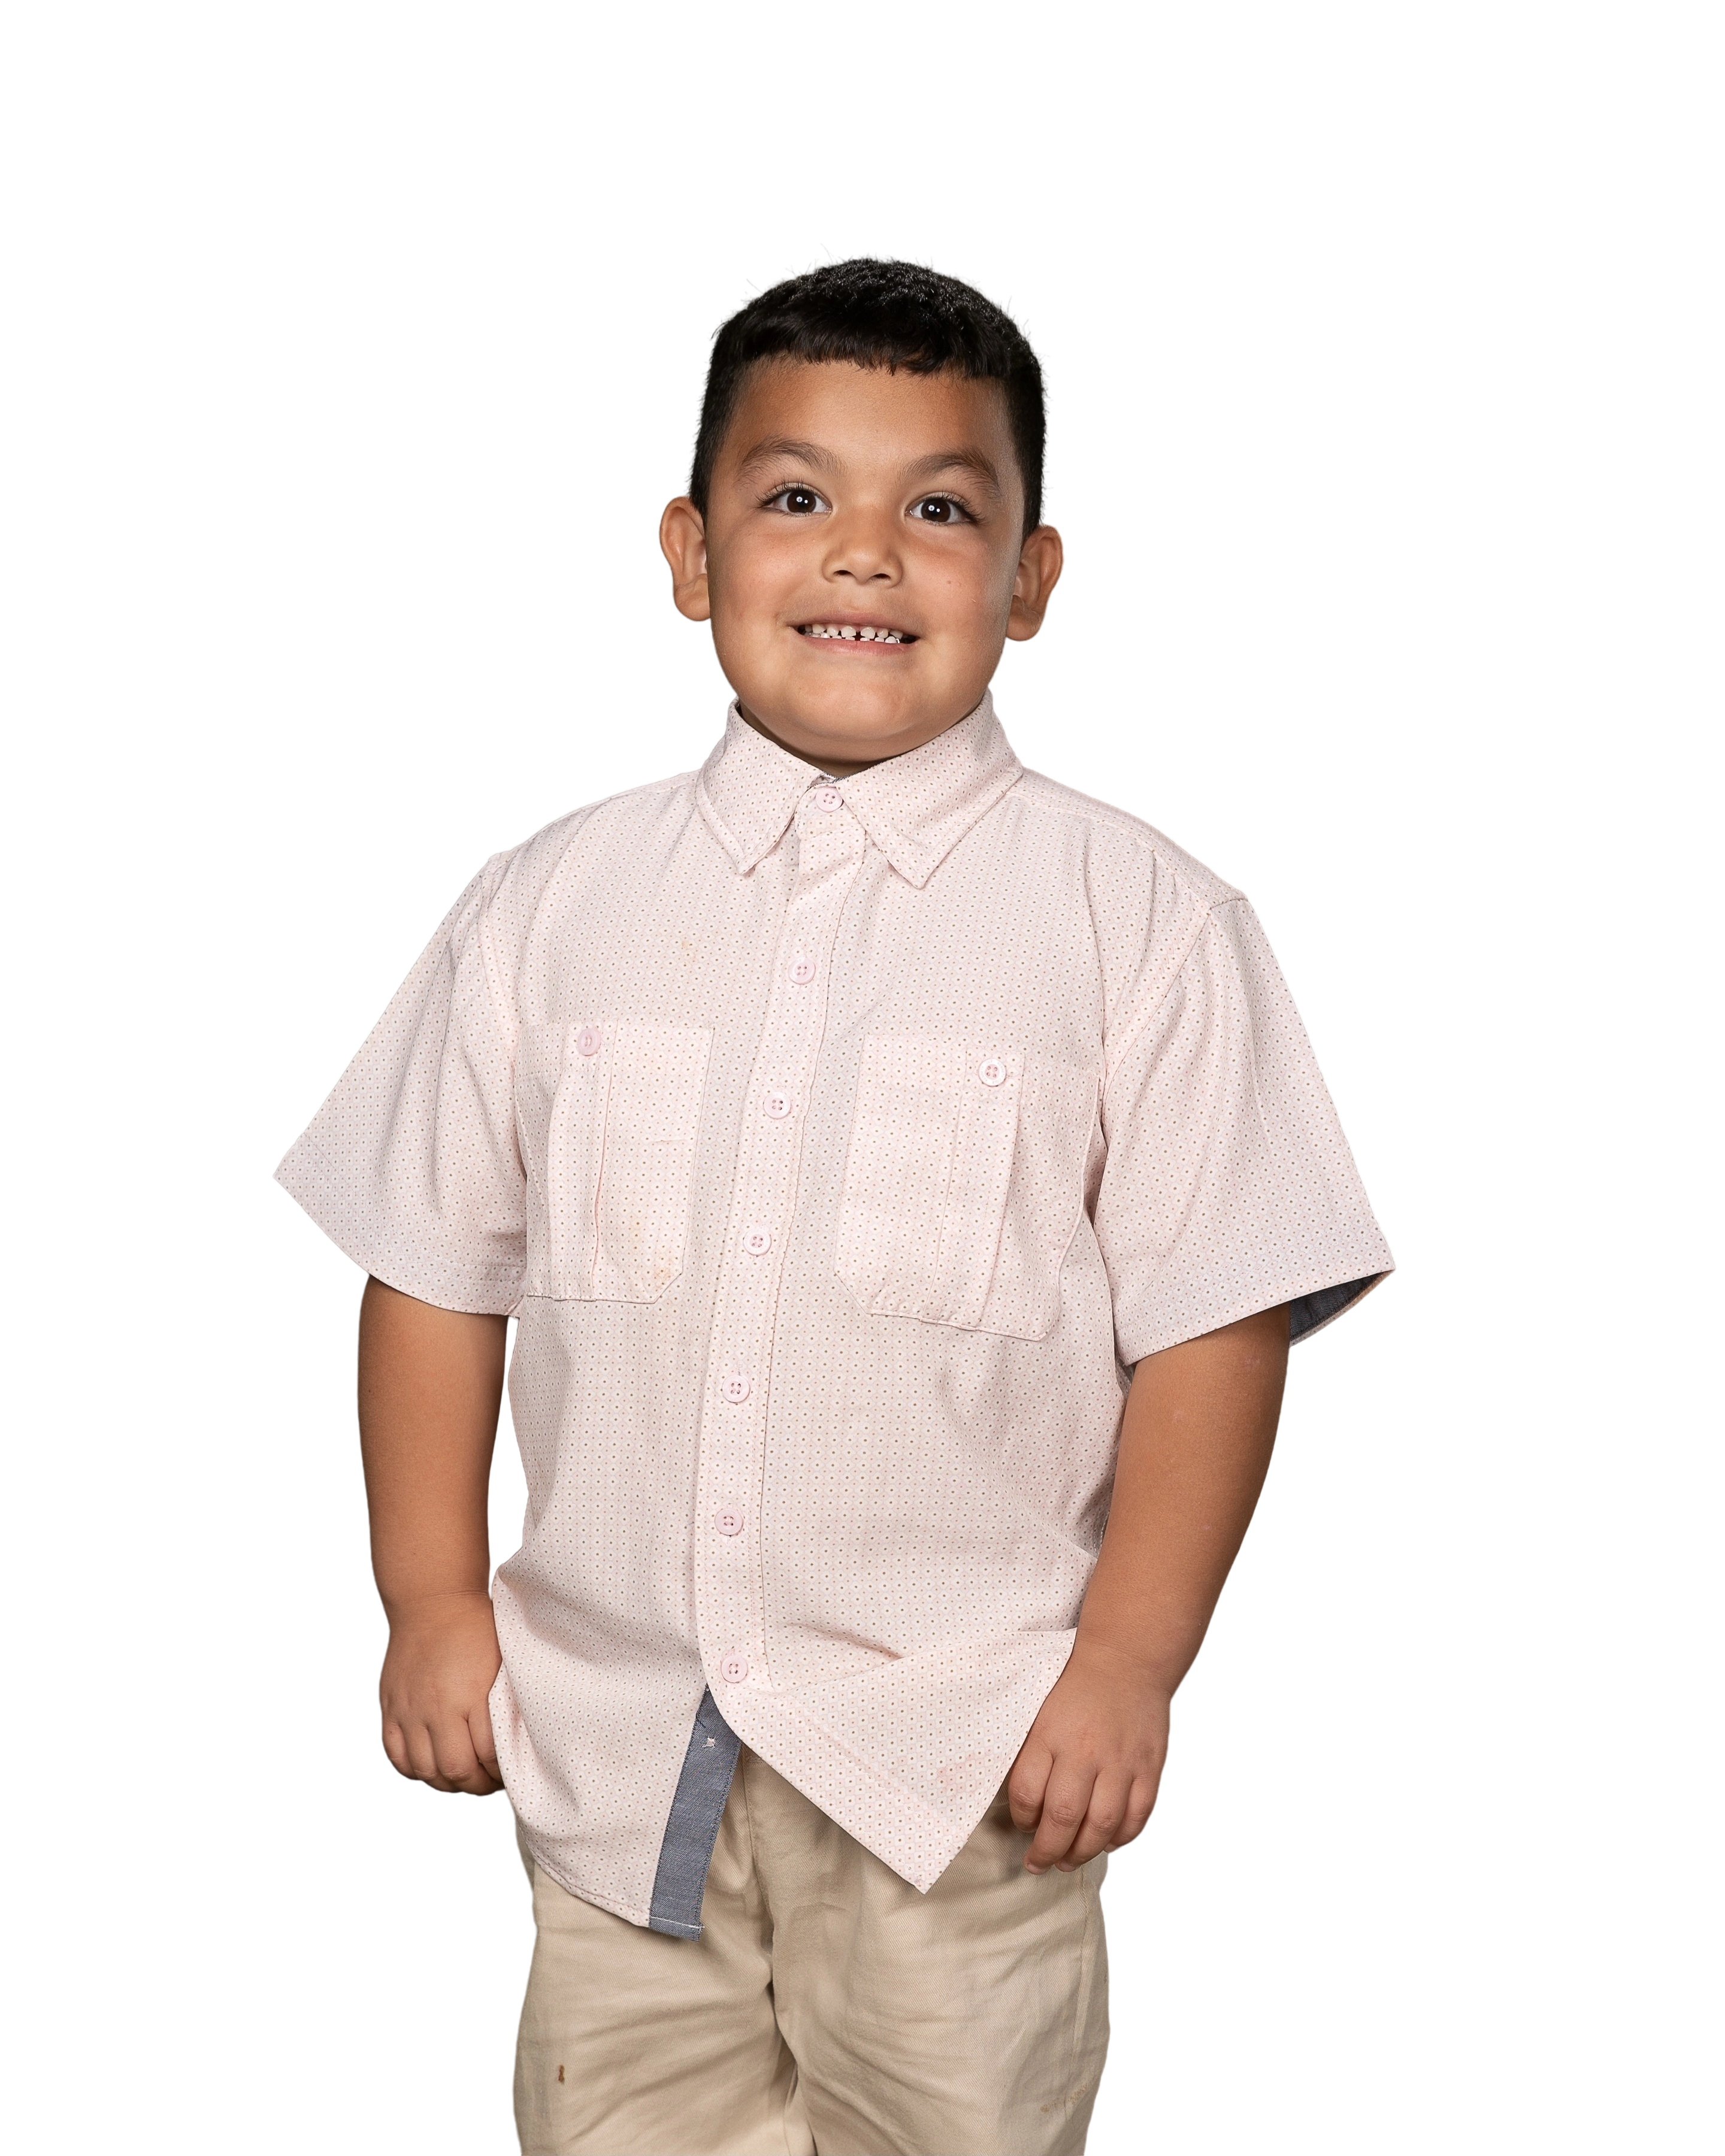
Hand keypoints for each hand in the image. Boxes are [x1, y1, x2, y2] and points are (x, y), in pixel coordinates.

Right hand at [376, 1590, 504, 1798]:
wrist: (433, 1600)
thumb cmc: (477, 1628)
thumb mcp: (502, 1661)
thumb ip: (505, 1702)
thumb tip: (519, 1740)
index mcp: (471, 1693)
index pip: (489, 1752)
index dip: (502, 1770)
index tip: (511, 1771)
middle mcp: (436, 1706)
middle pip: (455, 1769)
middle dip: (477, 1785)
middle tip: (490, 1783)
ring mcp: (409, 1709)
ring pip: (425, 1770)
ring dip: (447, 1784)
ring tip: (464, 1779)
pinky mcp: (390, 1708)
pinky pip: (397, 1756)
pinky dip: (415, 1770)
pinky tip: (433, 1768)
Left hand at [1006, 1640, 1173, 1872]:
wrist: (1128, 1660)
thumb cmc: (1077, 1688)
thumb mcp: (1040, 1711)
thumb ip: (1029, 1753)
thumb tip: (1019, 1801)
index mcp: (1051, 1734)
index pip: (1027, 1792)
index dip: (1021, 1819)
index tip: (1022, 1825)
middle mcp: (1086, 1751)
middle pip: (1063, 1816)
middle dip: (1047, 1850)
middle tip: (1038, 1863)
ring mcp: (1122, 1761)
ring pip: (1101, 1824)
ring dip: (1082, 1853)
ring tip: (1067, 1862)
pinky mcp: (1150, 1767)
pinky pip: (1137, 1816)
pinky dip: (1121, 1838)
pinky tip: (1105, 1843)